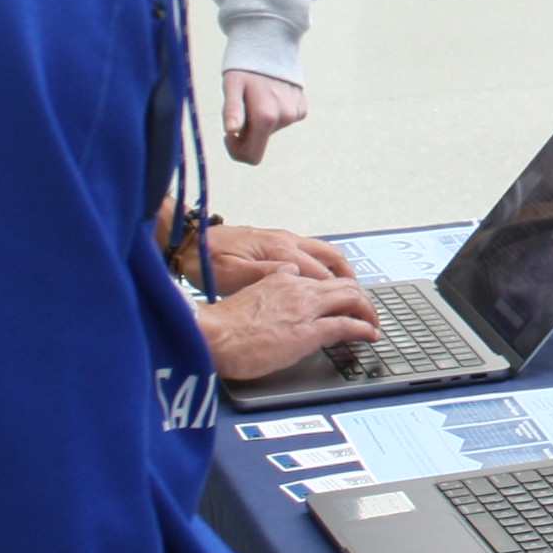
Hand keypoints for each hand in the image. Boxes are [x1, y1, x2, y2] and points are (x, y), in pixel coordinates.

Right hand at [196, 271, 382, 381]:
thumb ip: (270, 282)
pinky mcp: (308, 332)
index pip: (321, 278)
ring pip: (351, 299)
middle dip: (359, 298)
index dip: (337, 290)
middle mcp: (298, 288)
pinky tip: (370, 335)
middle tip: (366, 312)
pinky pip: (347, 325)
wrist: (212, 336)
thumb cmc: (222, 322)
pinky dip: (364, 329)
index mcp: (282, 278)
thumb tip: (287, 275)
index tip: (343, 300)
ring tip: (373, 323)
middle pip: (343, 285)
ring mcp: (305, 309)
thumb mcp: (248, 290)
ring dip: (367, 311)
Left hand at [201, 221, 354, 294]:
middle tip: (362, 304)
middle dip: (351, 281)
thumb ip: (265, 274)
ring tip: (350, 292)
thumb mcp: (231, 274)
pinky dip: (326, 266)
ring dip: (340, 271)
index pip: (323, 273)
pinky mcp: (275, 242)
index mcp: (279, 251)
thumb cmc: (205, 261)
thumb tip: (295, 275)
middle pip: (332, 258)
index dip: (344, 295)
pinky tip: (322, 281)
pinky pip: (311, 252)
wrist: (189, 241)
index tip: (357, 312)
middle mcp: (286, 242)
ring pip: (324, 252)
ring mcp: (282, 240)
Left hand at [222, 70, 307, 164]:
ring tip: (256, 94)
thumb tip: (231, 131)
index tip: (229, 134)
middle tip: (241, 108)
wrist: (272, 44)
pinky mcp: (302, 109)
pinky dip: (272, 112)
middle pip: (261, 141)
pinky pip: (282, 119)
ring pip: (270, 130)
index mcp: (266, 117)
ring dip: (259, 119)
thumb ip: (232, 110)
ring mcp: (295, 114)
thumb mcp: (232, 86)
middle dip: (247, 132)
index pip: (252, 157)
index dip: (236, 150)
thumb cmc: (245, 67)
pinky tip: (269, 93)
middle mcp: (285, 118)